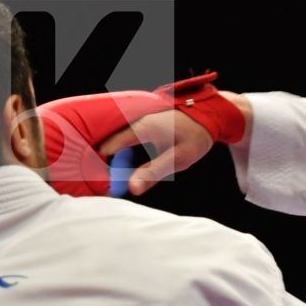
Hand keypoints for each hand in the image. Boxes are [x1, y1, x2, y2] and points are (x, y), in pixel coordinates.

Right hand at [94, 110, 213, 195]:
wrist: (208, 117)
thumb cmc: (195, 137)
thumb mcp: (177, 159)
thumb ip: (153, 173)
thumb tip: (131, 189)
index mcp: (139, 129)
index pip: (107, 148)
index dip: (99, 166)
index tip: (98, 184)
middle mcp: (132, 123)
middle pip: (107, 147)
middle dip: (103, 166)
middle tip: (104, 187)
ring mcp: (135, 123)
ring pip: (114, 145)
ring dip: (111, 162)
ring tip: (110, 181)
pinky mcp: (139, 128)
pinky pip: (122, 143)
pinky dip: (120, 156)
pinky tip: (122, 170)